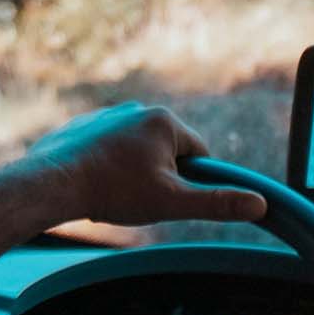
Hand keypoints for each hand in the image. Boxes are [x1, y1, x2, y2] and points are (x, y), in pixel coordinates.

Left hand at [16, 103, 266, 226]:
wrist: (53, 183)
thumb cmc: (113, 191)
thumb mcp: (172, 203)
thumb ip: (216, 203)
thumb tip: (260, 205)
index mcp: (165, 121)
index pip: (198, 155)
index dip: (188, 182)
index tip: (167, 198)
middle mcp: (137, 110)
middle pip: (167, 153)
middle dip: (159, 178)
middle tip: (136, 198)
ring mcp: (107, 116)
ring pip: (136, 153)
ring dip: (132, 174)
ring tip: (113, 193)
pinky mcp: (83, 127)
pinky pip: (108, 151)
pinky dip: (107, 168)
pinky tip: (93, 185)